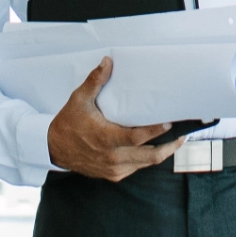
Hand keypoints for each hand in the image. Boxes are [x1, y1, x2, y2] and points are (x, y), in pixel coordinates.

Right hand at [45, 59, 175, 181]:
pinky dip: (146, 160)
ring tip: (174, 142)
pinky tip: (153, 149)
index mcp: (105, 138)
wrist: (54, 148)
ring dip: (160, 153)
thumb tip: (107, 61)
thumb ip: (95, 81)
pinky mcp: (113, 175)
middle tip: (181, 136)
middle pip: (149, 156)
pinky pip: (136, 168)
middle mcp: (112, 157)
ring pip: (145, 164)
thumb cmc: (68, 123)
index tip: (169, 123)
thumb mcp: (79, 99)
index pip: (137, 137)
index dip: (156, 131)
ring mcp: (113, 168)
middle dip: (169, 147)